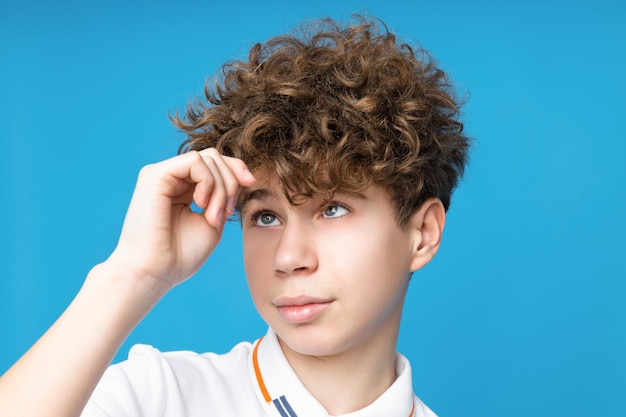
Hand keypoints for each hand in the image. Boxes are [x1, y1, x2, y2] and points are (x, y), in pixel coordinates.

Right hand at [105, 148, 255, 296]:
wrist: (154, 272)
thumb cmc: (180, 256)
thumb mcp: (212, 221)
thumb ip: (224, 197)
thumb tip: (241, 174)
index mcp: (184, 189)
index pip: (215, 164)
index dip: (237, 169)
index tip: (251, 183)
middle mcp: (172, 178)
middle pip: (215, 157)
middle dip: (231, 181)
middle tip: (227, 213)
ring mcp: (162, 175)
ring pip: (208, 157)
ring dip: (221, 187)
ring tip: (212, 215)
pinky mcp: (154, 175)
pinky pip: (194, 161)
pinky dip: (208, 181)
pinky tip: (200, 204)